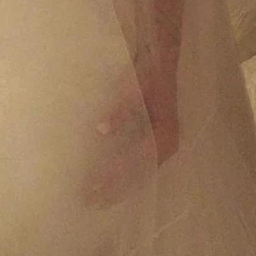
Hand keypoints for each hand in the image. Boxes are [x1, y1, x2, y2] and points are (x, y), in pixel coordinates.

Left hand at [82, 60, 179, 206]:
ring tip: (96, 196)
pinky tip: (103, 174)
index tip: (95, 190)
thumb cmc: (146, 73)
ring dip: (117, 182)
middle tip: (90, 201)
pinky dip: (119, 168)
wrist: (157, 54)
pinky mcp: (149, 133)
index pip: (137, 166)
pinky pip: (134, 158)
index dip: (116, 180)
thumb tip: (102, 130)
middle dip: (115, 188)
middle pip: (138, 173)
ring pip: (136, 168)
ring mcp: (157, 139)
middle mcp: (164, 142)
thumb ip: (120, 110)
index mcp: (165, 135)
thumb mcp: (132, 89)